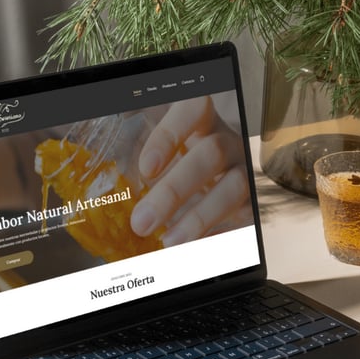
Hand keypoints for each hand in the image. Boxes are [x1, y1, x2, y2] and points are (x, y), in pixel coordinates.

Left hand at [130, 96, 250, 246]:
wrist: (214, 168)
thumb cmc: (176, 152)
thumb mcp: (155, 136)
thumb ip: (133, 133)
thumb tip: (108, 145)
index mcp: (202, 118)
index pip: (194, 109)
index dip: (170, 136)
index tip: (145, 168)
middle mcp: (227, 141)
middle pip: (211, 155)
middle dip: (174, 191)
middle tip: (141, 221)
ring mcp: (242, 170)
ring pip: (233, 188)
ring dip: (199, 218)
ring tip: (168, 241)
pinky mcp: (251, 201)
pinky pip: (245, 219)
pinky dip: (221, 236)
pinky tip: (195, 249)